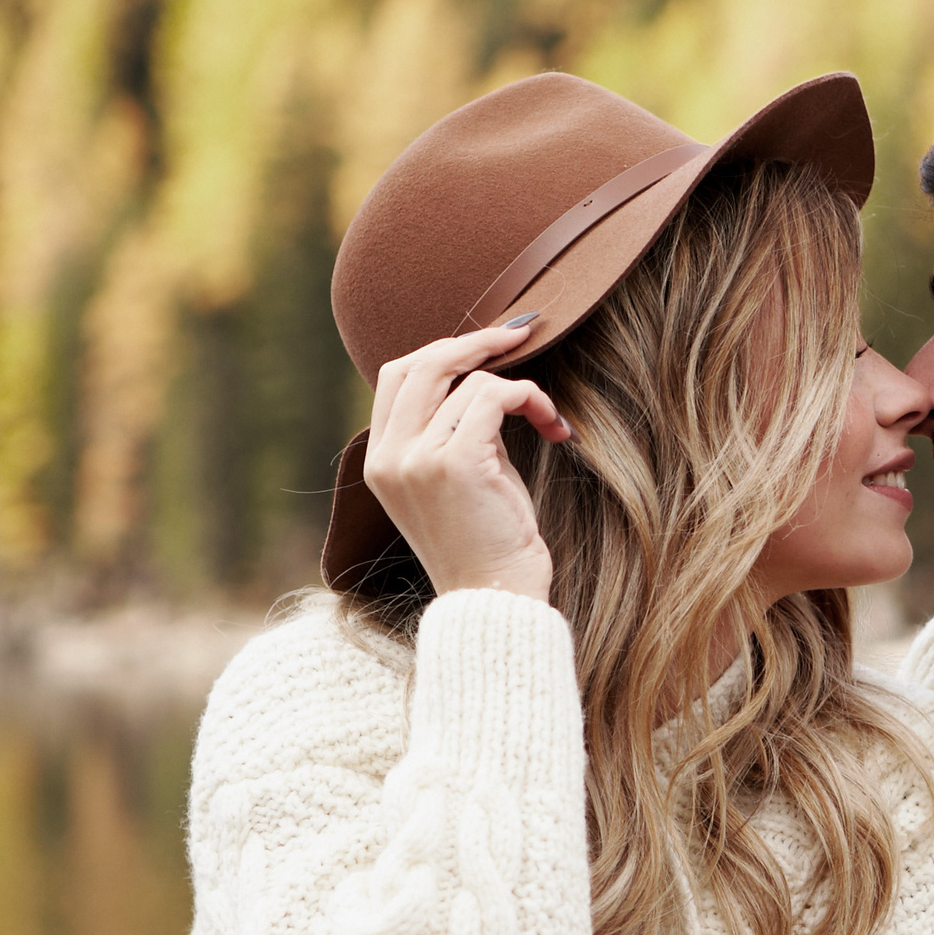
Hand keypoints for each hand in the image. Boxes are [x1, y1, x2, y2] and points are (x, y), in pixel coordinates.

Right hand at [363, 322, 571, 600]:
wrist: (495, 599)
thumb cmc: (487, 542)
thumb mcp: (457, 476)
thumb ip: (456, 428)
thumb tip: (485, 374)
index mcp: (380, 460)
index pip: (397, 376)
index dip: (444, 350)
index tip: (488, 346)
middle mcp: (390, 456)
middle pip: (423, 362)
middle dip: (476, 342)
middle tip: (521, 335)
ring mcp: (417, 459)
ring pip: (470, 380)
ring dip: (521, 388)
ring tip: (547, 418)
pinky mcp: (456, 462)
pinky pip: (494, 396)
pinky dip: (530, 399)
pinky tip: (553, 425)